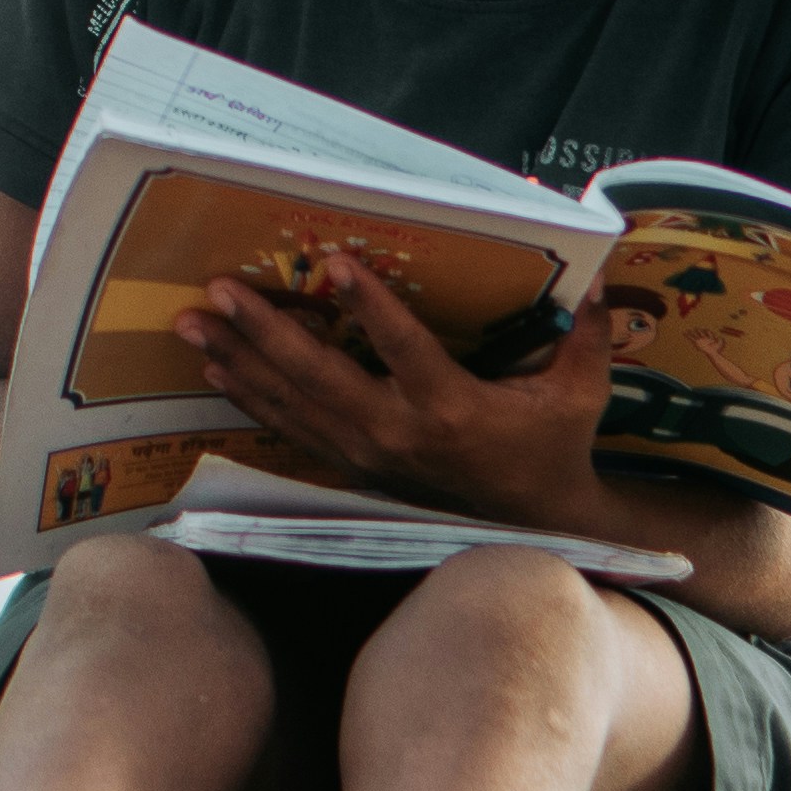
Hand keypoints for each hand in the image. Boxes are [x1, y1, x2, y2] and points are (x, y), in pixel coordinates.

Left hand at [183, 249, 618, 526]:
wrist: (533, 528)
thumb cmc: (554, 447)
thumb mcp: (582, 392)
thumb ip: (588, 330)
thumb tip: (598, 269)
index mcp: (452, 408)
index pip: (402, 349)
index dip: (367, 306)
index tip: (332, 263)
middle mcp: (398, 433)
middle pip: (321, 378)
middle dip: (265, 332)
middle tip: (220, 290)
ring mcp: (368, 454)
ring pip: (293, 404)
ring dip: (240, 361)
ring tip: (192, 322)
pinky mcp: (352, 465)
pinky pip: (291, 428)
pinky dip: (251, 396)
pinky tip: (215, 365)